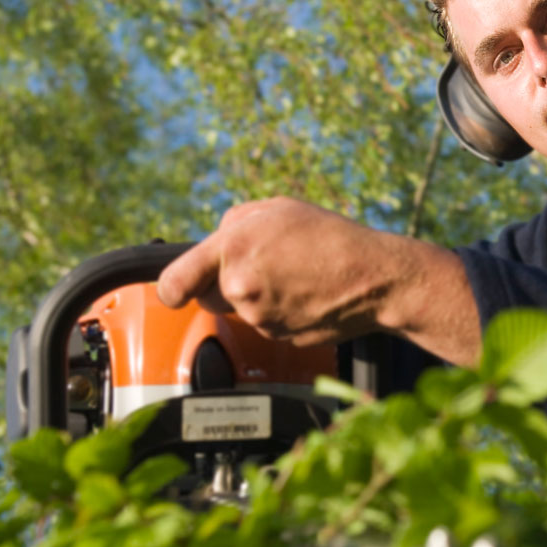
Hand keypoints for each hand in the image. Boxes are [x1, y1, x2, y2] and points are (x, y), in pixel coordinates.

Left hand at [156, 197, 480, 362]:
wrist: (376, 277)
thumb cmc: (332, 238)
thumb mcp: (279, 209)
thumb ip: (235, 223)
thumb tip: (218, 240)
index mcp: (233, 248)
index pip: (175, 282)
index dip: (171, 290)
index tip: (175, 293)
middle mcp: (240, 287)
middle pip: (212, 296)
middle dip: (230, 285)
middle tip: (269, 268)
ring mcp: (260, 317)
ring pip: (244, 311)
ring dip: (262, 297)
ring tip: (299, 276)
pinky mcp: (280, 338)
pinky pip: (269, 325)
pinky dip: (283, 313)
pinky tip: (308, 294)